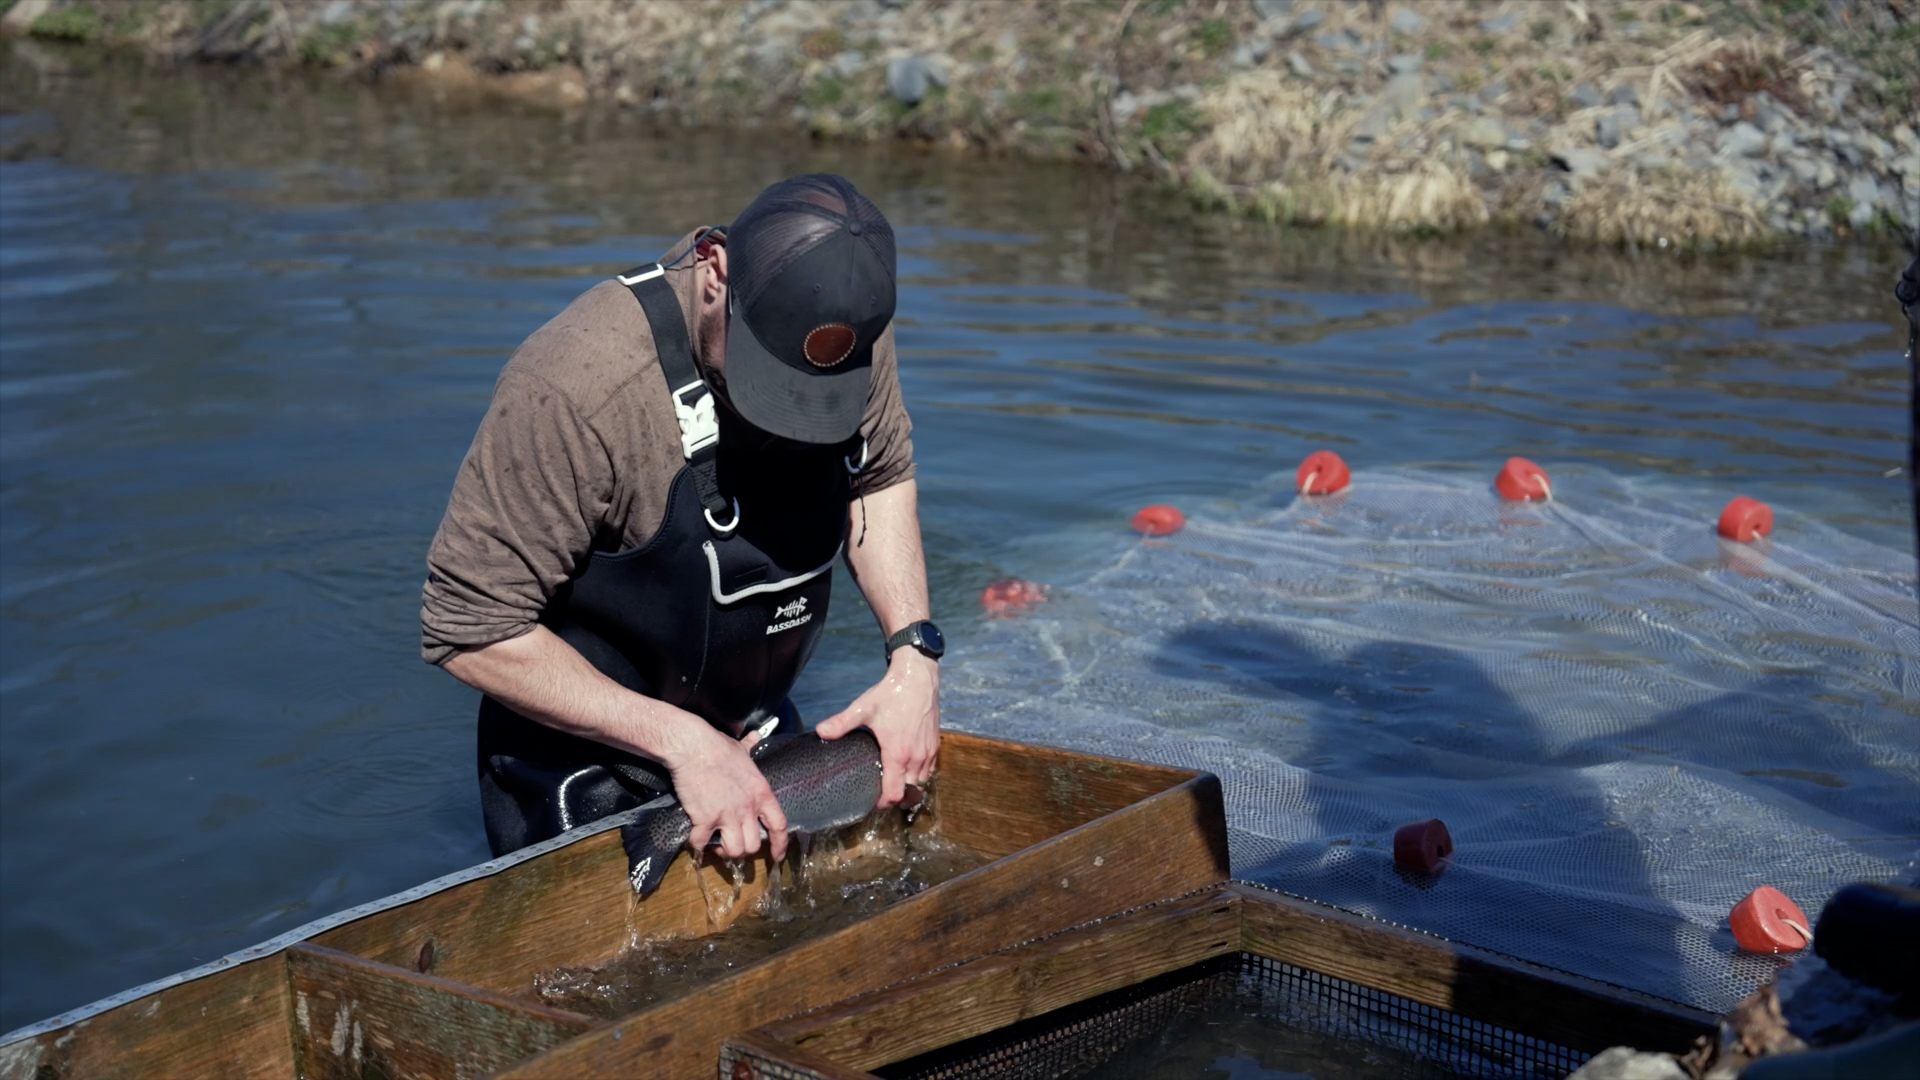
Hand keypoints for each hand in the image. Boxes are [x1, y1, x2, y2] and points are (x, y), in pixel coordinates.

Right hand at [662, 720, 787, 863]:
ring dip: (724, 851)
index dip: (780, 845)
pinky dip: (697, 846)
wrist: (693, 747)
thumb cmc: (718, 746)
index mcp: (761, 793)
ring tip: (716, 843)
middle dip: (744, 848)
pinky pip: (702, 844)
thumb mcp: (742, 748)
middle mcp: (747, 808)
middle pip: (754, 845)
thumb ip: (751, 747)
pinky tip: (695, 839)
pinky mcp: (704, 819)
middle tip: (732, 841)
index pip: (779, 825)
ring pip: (734, 850)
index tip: (776, 857)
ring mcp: (727, 816)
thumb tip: (755, 736)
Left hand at [816, 647, 939, 809]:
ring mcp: (928, 752)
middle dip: (895, 797)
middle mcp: (916, 757)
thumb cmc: (891, 694)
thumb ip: (842, 723)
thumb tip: (820, 732)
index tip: (872, 801)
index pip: (894, 794)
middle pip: (908, 793)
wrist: (918, 678)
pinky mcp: (935, 745)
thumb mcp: (863, 709)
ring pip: (921, 783)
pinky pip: (929, 770)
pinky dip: (919, 774)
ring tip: (892, 781)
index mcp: (898, 753)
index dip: (883, 803)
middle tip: (879, 792)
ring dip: (908, 786)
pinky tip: (906, 766)